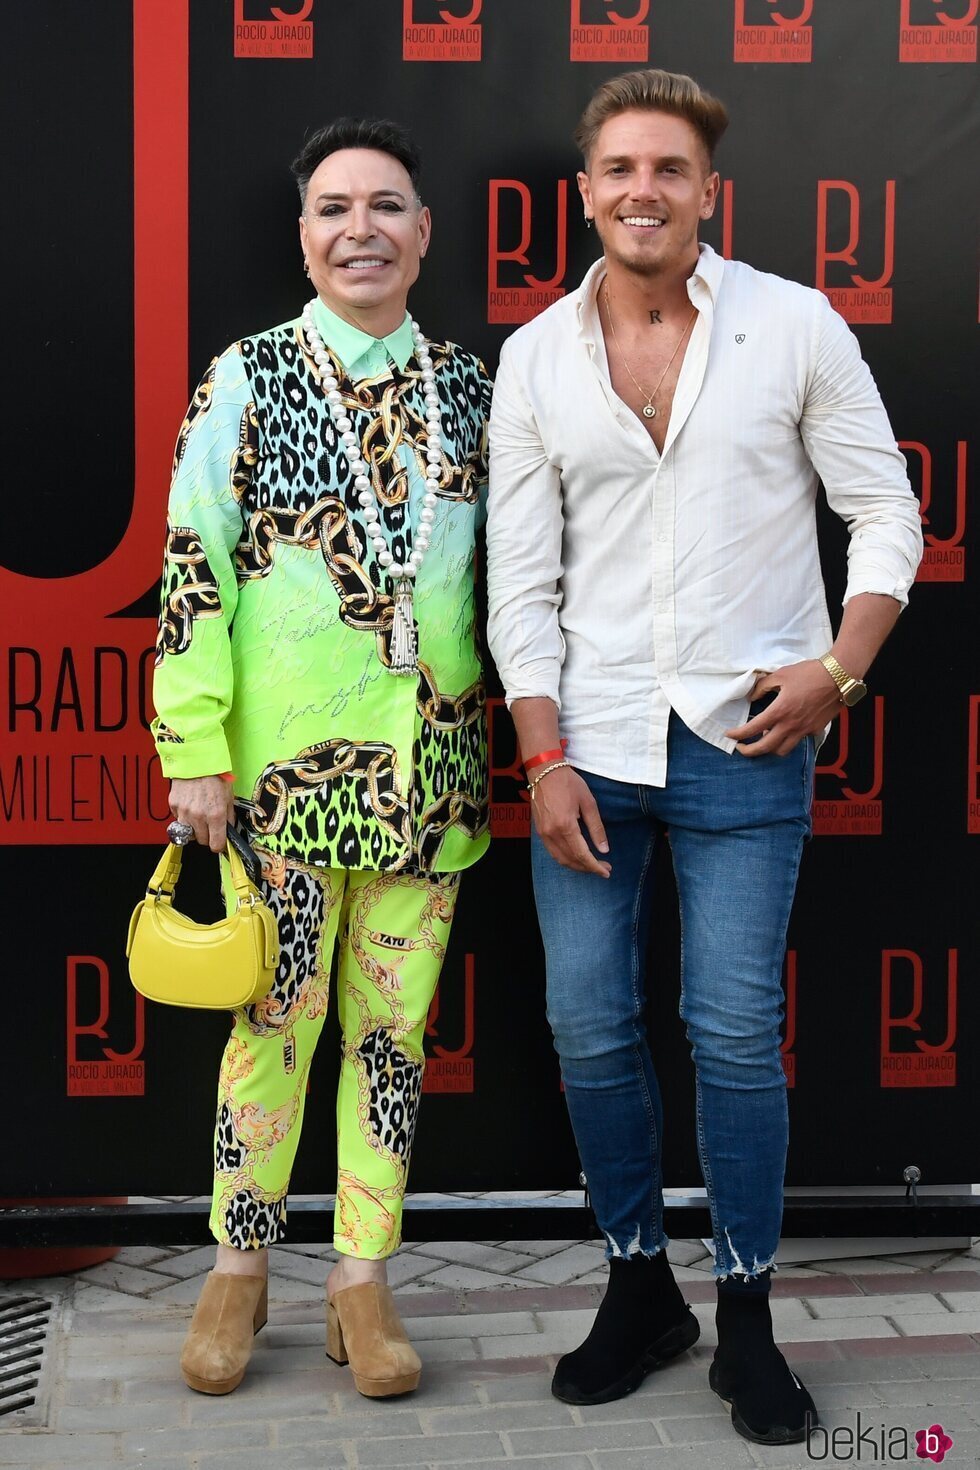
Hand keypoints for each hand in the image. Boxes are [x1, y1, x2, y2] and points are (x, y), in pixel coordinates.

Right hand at [169, 776, 235, 850]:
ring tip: (200, 814)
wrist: (197, 761)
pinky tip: (191, 805)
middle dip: (207, 835)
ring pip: (189, 832)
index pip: (215, 844)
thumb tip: (229, 830)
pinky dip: (184, 817)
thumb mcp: (229, 796)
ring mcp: (184, 812)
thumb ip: (229, 816)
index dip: (218, 844)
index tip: (219, 842)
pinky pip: (179, 819)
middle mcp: (199, 816)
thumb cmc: (214, 775)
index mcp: (216, 814)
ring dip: (195, 828)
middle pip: (202, 840)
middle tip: (210, 825)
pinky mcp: (174, 806)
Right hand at [531, 766, 610, 876]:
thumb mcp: (588, 802)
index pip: (582, 855)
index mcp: (566, 825)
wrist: (544, 771)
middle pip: (571, 860)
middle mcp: (552, 833)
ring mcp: (543, 833)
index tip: (606, 871)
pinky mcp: (540, 831)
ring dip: (577, 866)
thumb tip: (604, 849)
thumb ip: (596, 828)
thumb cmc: (568, 782)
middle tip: (604, 868)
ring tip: (592, 865)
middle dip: (588, 868)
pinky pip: (553, 852)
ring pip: (560, 859)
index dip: (595, 866)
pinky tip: (576, 857)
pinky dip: (566, 859)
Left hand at [725, 661, 840, 756]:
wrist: (839, 677)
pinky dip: (788, 741)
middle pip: (766, 748)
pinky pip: (798, 741)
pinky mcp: (815, 729)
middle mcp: (791, 725)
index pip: (753, 728)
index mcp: (780, 711)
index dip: (738, 734)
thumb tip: (752, 697)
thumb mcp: (781, 674)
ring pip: (783, 750)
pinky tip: (785, 732)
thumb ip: (763, 687)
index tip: (729, 735)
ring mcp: (804, 730)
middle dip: (750, 751)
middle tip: (741, 748)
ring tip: (764, 740)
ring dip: (770, 749)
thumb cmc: (809, 673)